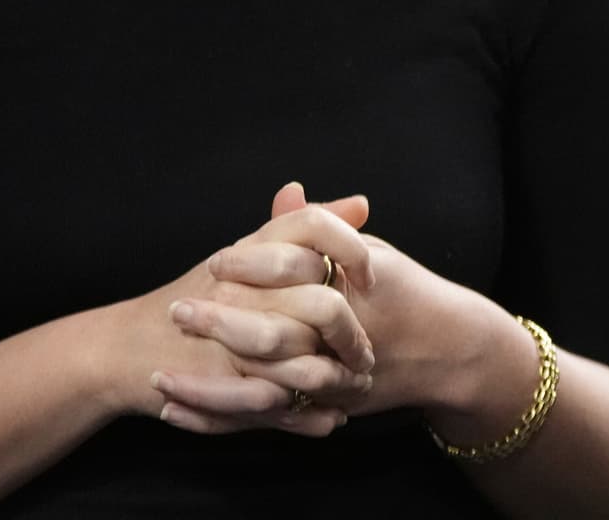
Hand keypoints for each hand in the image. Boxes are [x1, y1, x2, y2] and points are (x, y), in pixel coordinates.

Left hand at [161, 183, 532, 438]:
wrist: (449, 350)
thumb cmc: (404, 292)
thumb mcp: (367, 251)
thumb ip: (322, 227)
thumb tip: (286, 193)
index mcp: (349, 287)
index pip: (293, 271)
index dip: (251, 265)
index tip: (215, 261)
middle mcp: (341, 335)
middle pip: (272, 333)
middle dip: (220, 323)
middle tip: (176, 312)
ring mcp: (334, 376)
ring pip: (264, 385)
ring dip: (209, 385)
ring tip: (159, 375)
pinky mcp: (325, 405)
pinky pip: (268, 416)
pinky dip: (223, 416)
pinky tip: (181, 409)